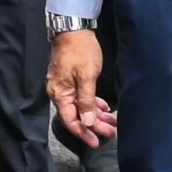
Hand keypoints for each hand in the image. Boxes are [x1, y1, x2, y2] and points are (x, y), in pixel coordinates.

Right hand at [47, 31, 120, 146]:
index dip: (84, 133)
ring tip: (112, 122)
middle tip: (111, 132)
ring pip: (81, 107)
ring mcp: (65, 86)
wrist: (74, 29)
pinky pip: (81, 97)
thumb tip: (88, 121)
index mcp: (60, 94)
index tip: (96, 142)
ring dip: (96, 115)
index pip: (70, 120)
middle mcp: (59, 93)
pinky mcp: (71, 80)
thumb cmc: (79, 51)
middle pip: (77, 115)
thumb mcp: (86, 76)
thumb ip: (87, 100)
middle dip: (94, 125)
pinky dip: (93, 103)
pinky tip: (104, 107)